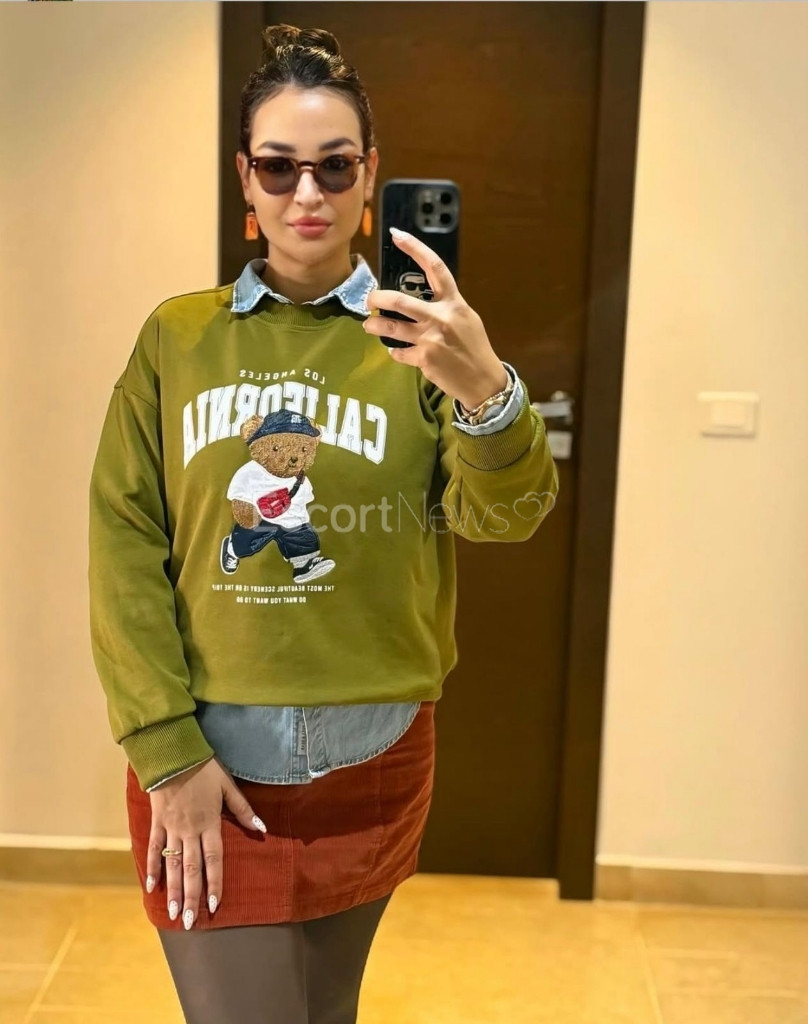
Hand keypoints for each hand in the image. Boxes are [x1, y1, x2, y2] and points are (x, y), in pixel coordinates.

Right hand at [147, 758, 265, 928]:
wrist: (174, 754)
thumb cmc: (204, 768)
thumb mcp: (228, 786)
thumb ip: (243, 810)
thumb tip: (261, 829)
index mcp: (210, 823)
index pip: (213, 860)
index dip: (214, 883)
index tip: (214, 905)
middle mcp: (190, 830)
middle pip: (191, 869)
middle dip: (192, 896)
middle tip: (189, 922)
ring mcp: (171, 828)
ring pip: (171, 864)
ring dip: (173, 889)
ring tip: (173, 912)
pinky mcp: (157, 822)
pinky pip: (153, 848)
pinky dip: (152, 867)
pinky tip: (150, 886)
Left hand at [362, 229, 508, 409]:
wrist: (483, 380)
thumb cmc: (474, 347)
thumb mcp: (466, 319)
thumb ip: (445, 307)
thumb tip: (419, 298)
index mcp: (454, 303)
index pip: (434, 267)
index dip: (415, 248)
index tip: (397, 235)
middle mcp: (441, 317)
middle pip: (399, 301)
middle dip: (377, 298)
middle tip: (370, 299)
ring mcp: (431, 339)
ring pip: (391, 328)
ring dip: (374, 326)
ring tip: (368, 325)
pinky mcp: (424, 359)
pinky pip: (399, 352)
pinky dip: (395, 352)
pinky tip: (397, 352)